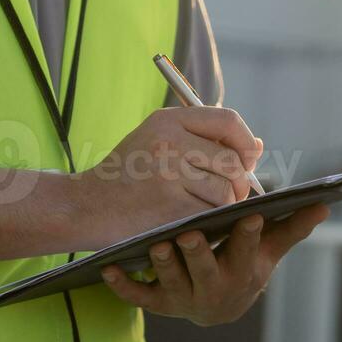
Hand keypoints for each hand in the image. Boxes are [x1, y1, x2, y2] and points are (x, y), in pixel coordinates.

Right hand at [71, 107, 261, 248]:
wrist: (85, 206)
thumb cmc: (127, 175)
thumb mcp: (158, 141)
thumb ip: (205, 139)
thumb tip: (256, 146)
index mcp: (168, 120)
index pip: (228, 121)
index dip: (244, 142)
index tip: (246, 159)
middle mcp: (169, 142)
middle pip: (233, 161)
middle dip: (240, 182)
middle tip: (229, 194)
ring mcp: (169, 175)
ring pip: (227, 190)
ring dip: (225, 205)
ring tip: (205, 207)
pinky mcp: (170, 207)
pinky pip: (212, 213)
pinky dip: (211, 220)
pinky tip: (194, 220)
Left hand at [100, 204, 329, 325]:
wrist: (219, 308)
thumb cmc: (246, 266)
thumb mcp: (270, 250)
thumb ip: (293, 227)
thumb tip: (325, 203)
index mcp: (242, 271)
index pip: (247, 251)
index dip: (248, 235)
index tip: (249, 214)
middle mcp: (213, 288)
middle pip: (205, 271)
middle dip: (199, 255)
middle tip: (189, 234)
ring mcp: (183, 298)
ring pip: (171, 282)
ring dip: (163, 265)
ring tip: (156, 244)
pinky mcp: (158, 303)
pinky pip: (139, 297)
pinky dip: (123, 287)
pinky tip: (108, 270)